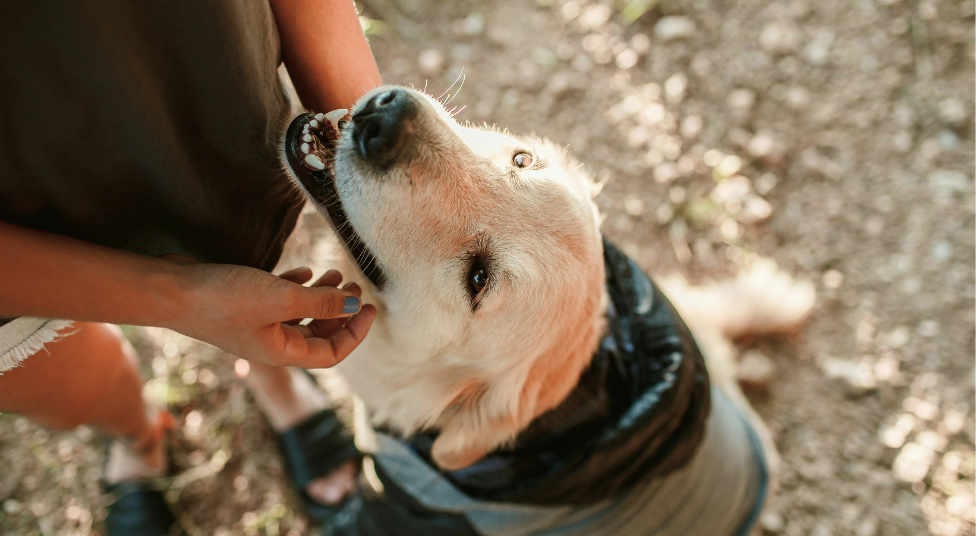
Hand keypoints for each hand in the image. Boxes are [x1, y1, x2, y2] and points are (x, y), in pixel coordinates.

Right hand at [172, 262, 375, 367]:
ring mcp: (255, 326)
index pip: (331, 353)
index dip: (355, 333)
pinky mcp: (242, 307)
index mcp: (283, 352)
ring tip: (334, 275)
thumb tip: (355, 303)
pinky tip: (303, 271)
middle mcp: (271, 344)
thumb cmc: (223, 298)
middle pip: (318, 335)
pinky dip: (295, 288)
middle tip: (355, 285)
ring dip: (320, 297)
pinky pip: (279, 303)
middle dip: (340, 311)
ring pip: (300, 316)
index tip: (370, 307)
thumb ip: (321, 302)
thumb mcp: (281, 298)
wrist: (170, 290)